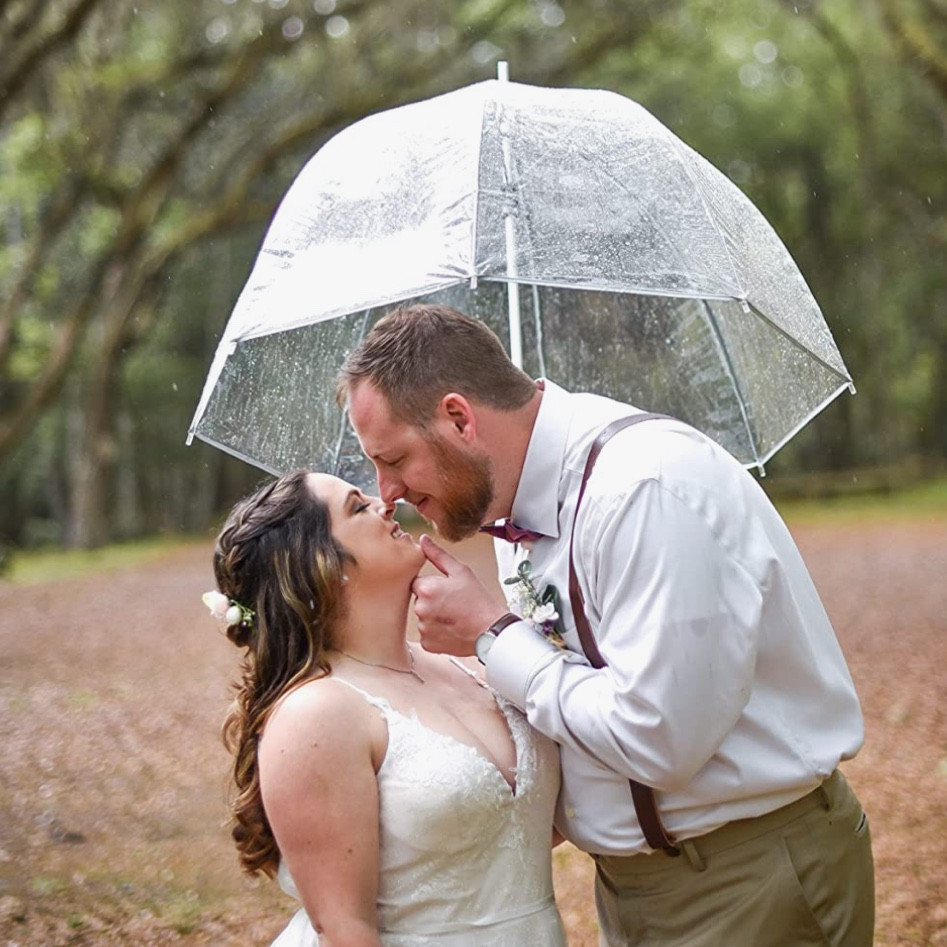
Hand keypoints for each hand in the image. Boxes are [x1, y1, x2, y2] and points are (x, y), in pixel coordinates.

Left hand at [411, 535, 507, 655]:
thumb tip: (423, 540)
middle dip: (432, 600)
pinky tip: (451, 628)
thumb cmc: (479, 600)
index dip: (432, 585)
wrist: (491, 630)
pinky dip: (436, 632)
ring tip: (454, 616)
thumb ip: (438, 555)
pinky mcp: (427, 644)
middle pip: (419, 600)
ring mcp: (423, 628)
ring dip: (434, 616)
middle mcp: (420, 609)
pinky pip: (427, 634)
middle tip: (453, 603)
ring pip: (423, 617)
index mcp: (426, 589)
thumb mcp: (461, 572)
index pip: (416, 582)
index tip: (445, 590)